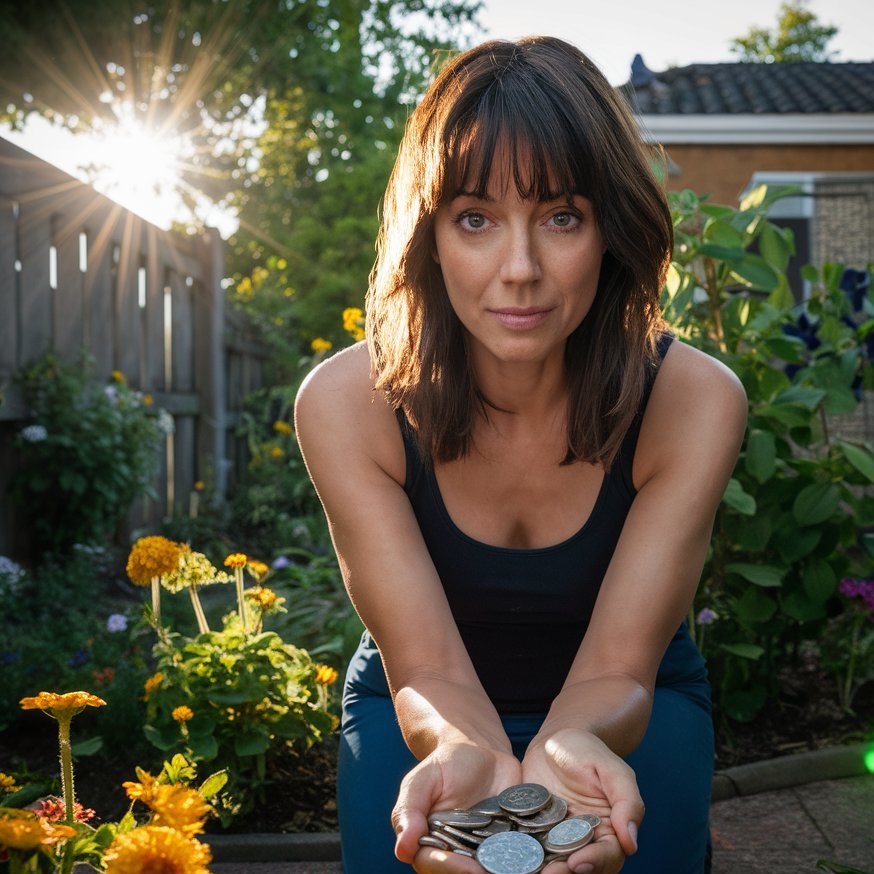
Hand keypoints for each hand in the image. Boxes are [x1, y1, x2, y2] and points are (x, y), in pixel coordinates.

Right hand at [392, 741, 521, 872]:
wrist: (482, 750)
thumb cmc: (446, 763)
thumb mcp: (423, 779)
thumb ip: (409, 810)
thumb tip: (402, 848)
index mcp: (431, 845)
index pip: (435, 863)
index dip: (450, 867)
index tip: (469, 867)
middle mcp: (458, 855)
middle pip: (465, 873)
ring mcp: (487, 853)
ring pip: (494, 871)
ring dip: (508, 873)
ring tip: (525, 872)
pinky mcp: (513, 845)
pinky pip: (521, 859)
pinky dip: (532, 862)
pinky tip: (546, 861)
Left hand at [521, 729, 642, 873]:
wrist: (553, 743)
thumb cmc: (587, 752)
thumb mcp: (612, 768)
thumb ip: (627, 801)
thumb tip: (631, 841)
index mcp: (609, 831)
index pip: (608, 855)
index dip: (596, 862)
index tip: (578, 862)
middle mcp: (584, 842)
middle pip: (580, 868)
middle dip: (566, 873)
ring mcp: (556, 841)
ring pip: (554, 864)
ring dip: (544, 869)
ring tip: (528, 871)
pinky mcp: (533, 835)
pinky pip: (529, 850)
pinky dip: (521, 857)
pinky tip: (509, 857)